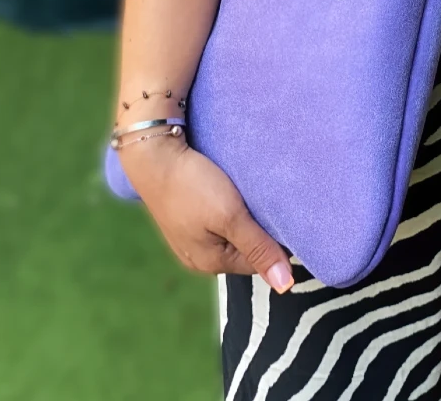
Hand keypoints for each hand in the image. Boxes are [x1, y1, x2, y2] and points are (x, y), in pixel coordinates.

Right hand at [118, 133, 294, 292]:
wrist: (155, 156)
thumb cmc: (193, 186)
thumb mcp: (231, 217)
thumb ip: (259, 248)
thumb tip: (285, 285)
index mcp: (211, 264)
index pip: (259, 261)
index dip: (275, 241)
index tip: (286, 216)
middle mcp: (199, 257)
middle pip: (245, 248)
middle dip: (259, 229)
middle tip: (269, 203)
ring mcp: (190, 238)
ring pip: (232, 233)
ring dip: (245, 217)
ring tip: (252, 196)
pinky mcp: (187, 217)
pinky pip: (218, 220)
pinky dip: (230, 208)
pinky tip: (232, 192)